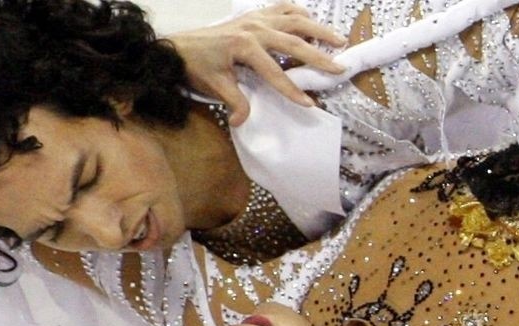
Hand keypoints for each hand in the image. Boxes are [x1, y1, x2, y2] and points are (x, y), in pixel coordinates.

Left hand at [166, 3, 349, 114]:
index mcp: (244, 46)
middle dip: (319, 56)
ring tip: (339, 39)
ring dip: (318, 29)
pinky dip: (299, 12)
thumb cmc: (197, 66)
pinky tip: (311, 21)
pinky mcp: (254, 14)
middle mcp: (254, 28)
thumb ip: (234, 102)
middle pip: (294, 41)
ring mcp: (256, 18)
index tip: (309, 104)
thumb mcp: (214, 86)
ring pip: (295, 19)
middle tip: (340, 66)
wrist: (178, 45)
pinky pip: (283, 8)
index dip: (292, 90)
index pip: (275, 72)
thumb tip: (242, 121)